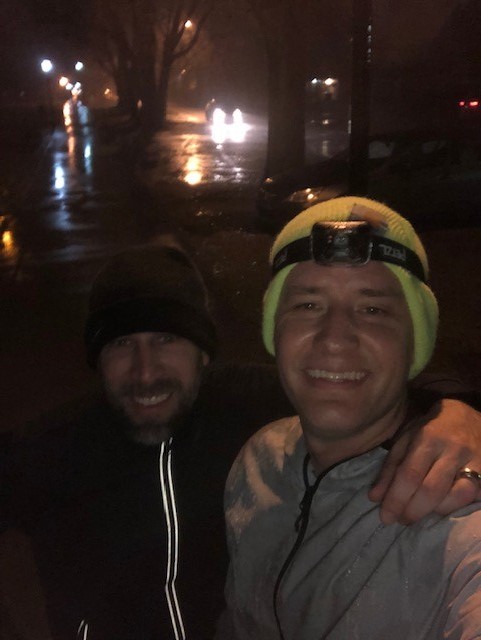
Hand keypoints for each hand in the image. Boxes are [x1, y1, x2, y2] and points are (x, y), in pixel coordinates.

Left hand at [368, 399, 480, 524]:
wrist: (469, 418)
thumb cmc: (432, 428)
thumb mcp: (407, 439)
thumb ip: (391, 467)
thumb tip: (375, 497)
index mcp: (428, 438)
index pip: (410, 474)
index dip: (396, 499)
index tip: (385, 516)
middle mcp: (453, 450)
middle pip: (431, 490)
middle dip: (412, 511)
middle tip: (400, 520)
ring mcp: (475, 462)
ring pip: (456, 497)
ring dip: (434, 512)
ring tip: (419, 513)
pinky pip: (471, 498)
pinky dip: (453, 508)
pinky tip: (440, 508)